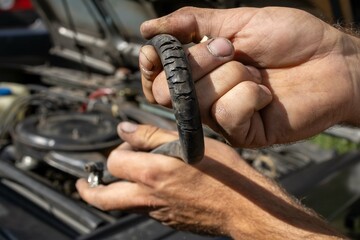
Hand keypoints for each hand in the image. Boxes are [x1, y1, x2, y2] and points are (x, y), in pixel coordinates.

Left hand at [76, 122, 341, 238]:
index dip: (118, 149)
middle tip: (85, 181)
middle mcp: (149, 197)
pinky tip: (154, 186)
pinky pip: (144, 210)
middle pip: (103, 199)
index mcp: (153, 174)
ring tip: (118, 180)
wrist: (245, 208)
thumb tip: (126, 128)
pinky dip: (138, 198)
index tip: (128, 143)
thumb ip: (153, 135)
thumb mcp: (191, 142)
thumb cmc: (226, 174)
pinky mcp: (168, 221)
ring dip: (115, 191)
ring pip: (121, 205)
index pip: (114, 161)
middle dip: (90, 189)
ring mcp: (158, 213)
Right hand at [139, 7, 359, 146]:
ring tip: (256, 72)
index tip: (158, 50)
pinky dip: (249, 95)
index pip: (157, 76)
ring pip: (198, 100)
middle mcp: (205, 96)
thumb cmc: (291, 39)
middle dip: (198, 62)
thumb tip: (148, 28)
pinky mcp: (242, 134)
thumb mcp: (238, 21)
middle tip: (229, 49)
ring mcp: (222, 117)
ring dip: (231, 75)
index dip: (152, 63)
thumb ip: (192, 23)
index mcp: (200, 69)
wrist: (333, 62)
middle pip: (168, 91)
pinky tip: (266, 95)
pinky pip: (227, 114)